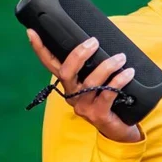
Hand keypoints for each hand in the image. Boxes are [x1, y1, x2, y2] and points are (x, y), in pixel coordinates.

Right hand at [27, 29, 142, 143]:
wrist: (120, 130)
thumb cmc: (110, 99)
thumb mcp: (99, 80)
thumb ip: (95, 64)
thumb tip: (102, 39)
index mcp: (69, 84)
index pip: (50, 64)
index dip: (40, 49)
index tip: (32, 32)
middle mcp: (71, 95)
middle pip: (66, 73)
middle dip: (78, 55)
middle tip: (94, 41)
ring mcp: (83, 107)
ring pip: (90, 83)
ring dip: (107, 67)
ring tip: (121, 57)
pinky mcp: (98, 115)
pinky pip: (107, 94)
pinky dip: (119, 81)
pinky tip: (128, 73)